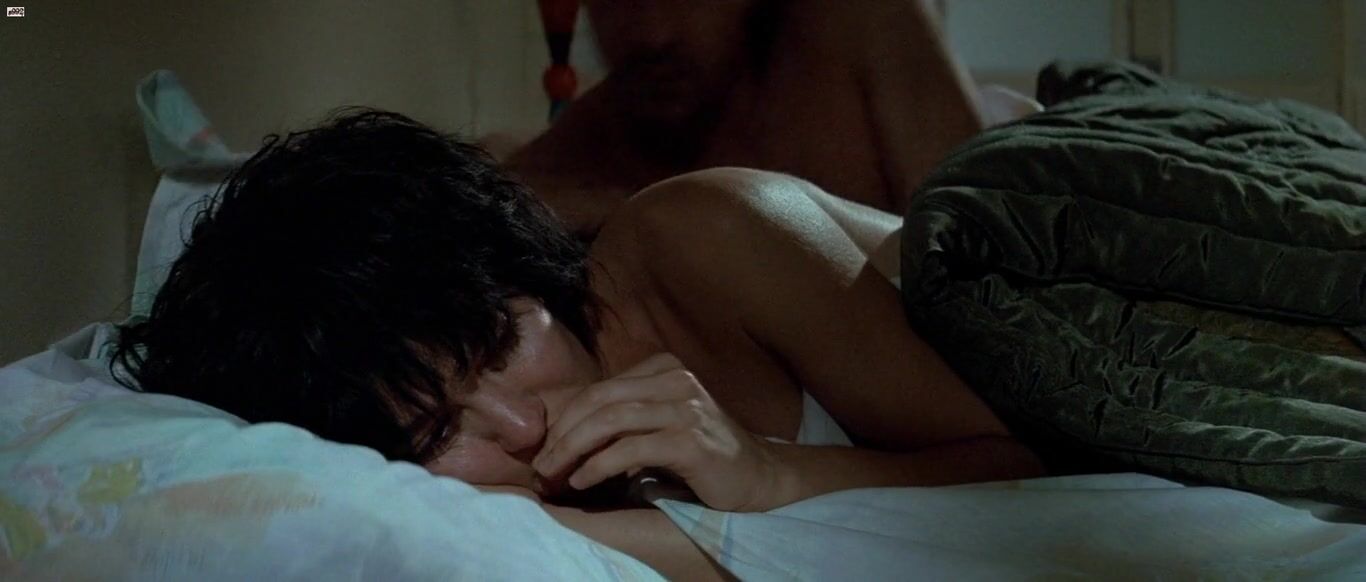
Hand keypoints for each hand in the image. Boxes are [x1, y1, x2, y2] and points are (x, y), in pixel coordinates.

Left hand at [531, 353, 785, 511]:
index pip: (600, 388)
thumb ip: (626, 415)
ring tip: (553, 475)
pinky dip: (597, 466)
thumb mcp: (662, 421)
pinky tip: (582, 482)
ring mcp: (685, 408)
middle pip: (599, 400)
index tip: (545, 448)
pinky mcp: (690, 440)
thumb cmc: (703, 454)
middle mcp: (675, 380)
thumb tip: (565, 431)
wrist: (758, 475)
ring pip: (610, 421)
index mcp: (664, 368)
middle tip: (541, 465)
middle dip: (562, 434)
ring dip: (572, 450)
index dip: (565, 418)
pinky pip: (629, 449)